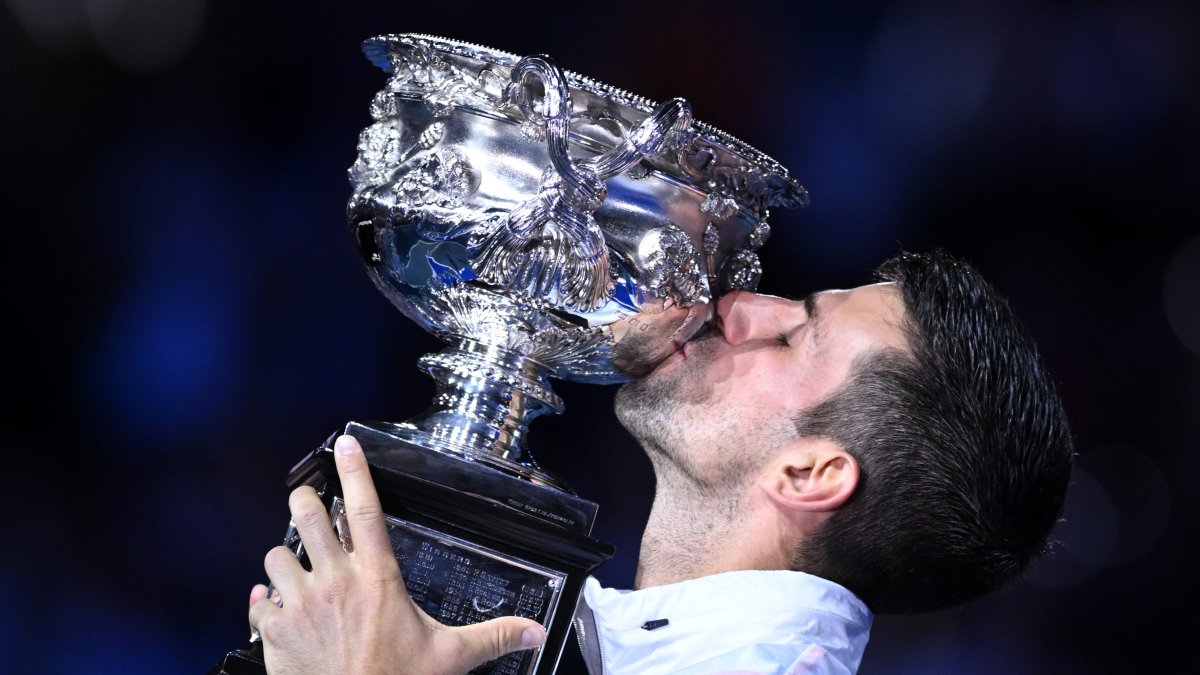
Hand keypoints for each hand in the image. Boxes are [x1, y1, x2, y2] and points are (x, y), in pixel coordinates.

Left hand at [248, 434, 545, 673]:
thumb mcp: (451, 657)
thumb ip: (493, 637)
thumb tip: (533, 632)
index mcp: (377, 578)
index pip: (364, 509)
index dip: (355, 470)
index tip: (345, 445)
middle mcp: (334, 582)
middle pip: (307, 514)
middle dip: (303, 500)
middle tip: (307, 502)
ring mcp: (300, 604)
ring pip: (275, 555)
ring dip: (284, 559)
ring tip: (295, 569)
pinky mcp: (273, 630)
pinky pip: (257, 600)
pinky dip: (263, 601)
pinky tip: (273, 605)